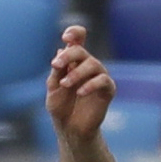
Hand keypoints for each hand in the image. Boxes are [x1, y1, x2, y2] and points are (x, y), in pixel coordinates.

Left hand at [43, 26, 114, 142]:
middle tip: (55, 65)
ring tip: (64, 84)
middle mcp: (87, 65)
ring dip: (77, 72)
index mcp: (74, 61)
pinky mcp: (107, 90)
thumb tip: (61, 50)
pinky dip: (91, 84)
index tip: (66, 37)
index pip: (78, 39)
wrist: (70, 129)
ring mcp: (99, 76)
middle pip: (82, 51)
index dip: (75, 33)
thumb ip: (57, 70)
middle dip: (68, 55)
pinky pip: (103, 80)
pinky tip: (80, 92)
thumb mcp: (53, 87)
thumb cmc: (61, 107)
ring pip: (93, 64)